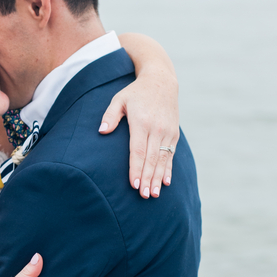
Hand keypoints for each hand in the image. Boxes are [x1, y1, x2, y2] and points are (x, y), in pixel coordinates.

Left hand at [99, 70, 178, 197]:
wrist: (161, 81)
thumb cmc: (135, 92)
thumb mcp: (119, 99)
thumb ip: (110, 116)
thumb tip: (101, 131)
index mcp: (141, 122)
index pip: (138, 150)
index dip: (136, 168)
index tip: (133, 184)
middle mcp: (157, 128)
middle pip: (151, 158)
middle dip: (147, 178)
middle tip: (143, 195)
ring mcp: (168, 131)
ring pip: (163, 159)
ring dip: (158, 178)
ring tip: (153, 194)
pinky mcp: (174, 133)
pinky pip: (171, 154)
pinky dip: (168, 169)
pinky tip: (165, 182)